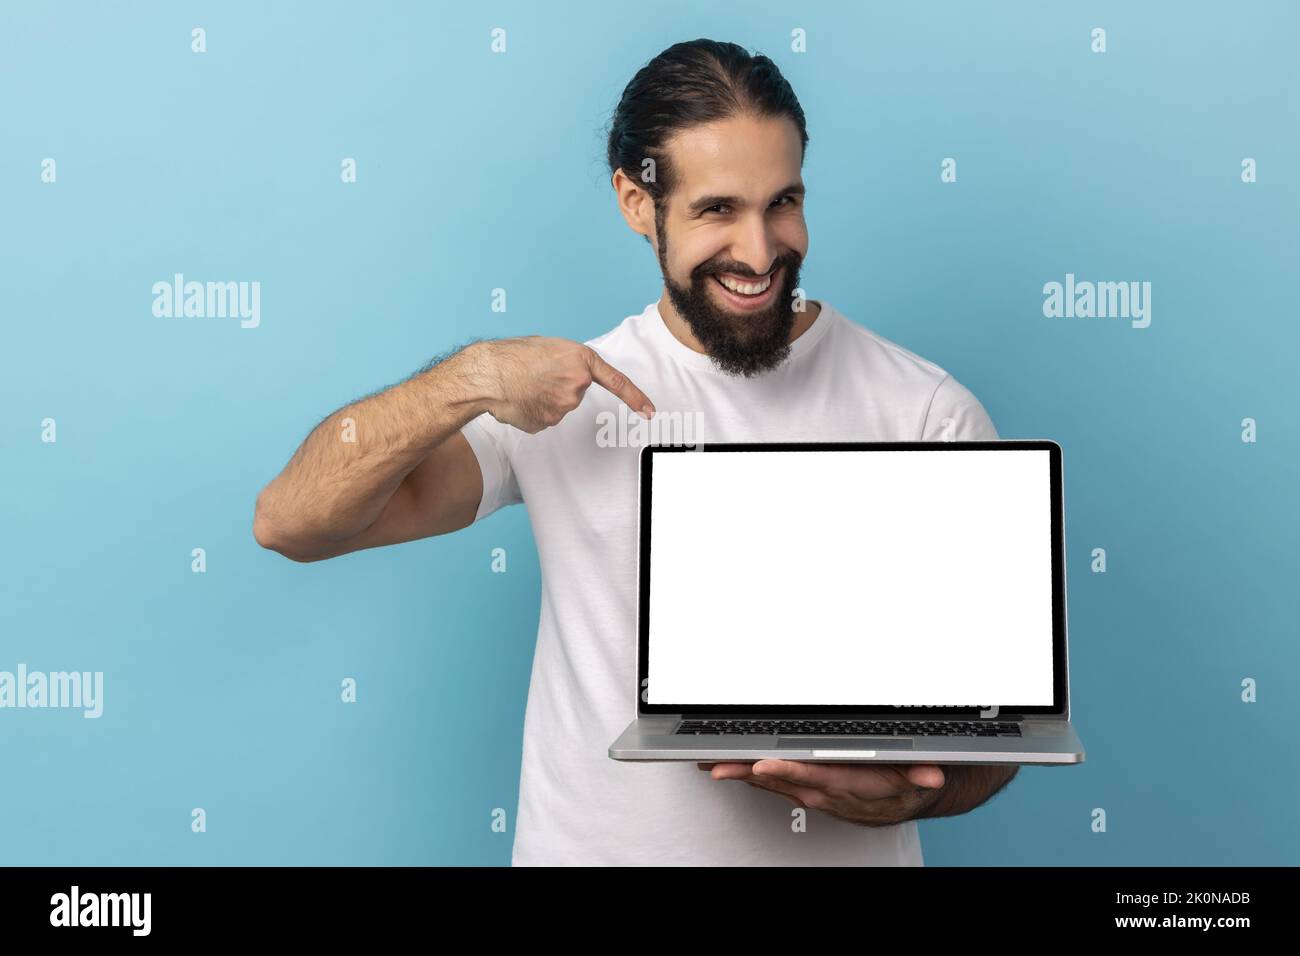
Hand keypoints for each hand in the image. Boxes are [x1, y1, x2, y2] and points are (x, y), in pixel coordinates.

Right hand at [478, 336, 654, 433]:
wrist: (488, 374)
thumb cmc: (512, 356)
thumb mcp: (549, 348)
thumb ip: (568, 364)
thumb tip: (568, 381)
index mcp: (581, 360)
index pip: (617, 382)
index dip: (636, 398)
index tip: (649, 411)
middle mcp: (578, 384)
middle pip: (575, 391)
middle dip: (559, 384)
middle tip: (537, 374)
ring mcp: (564, 407)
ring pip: (560, 405)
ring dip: (545, 397)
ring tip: (525, 385)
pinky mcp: (549, 422)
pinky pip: (546, 417)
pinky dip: (534, 410)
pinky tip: (521, 399)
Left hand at [699, 759, 945, 826]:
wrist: (903, 799)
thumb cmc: (901, 782)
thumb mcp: (915, 777)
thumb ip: (919, 775)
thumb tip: (930, 777)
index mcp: (848, 784)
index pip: (814, 777)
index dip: (788, 772)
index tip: (764, 765)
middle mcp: (825, 792)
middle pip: (782, 782)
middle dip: (749, 774)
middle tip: (720, 765)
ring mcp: (812, 793)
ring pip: (772, 784)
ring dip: (741, 775)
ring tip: (713, 763)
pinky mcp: (806, 791)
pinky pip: (774, 785)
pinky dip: (750, 776)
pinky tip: (732, 768)